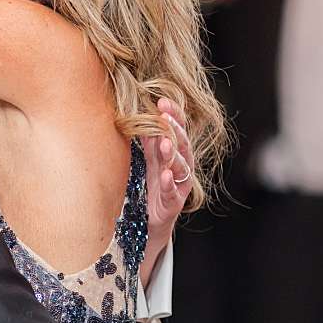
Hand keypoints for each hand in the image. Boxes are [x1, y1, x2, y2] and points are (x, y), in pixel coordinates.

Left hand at [143, 98, 195, 246]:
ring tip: (165, 143)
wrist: (151, 220)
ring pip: (180, 167)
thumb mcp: (149, 161)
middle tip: (166, 117)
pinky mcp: (174, 202)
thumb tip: (140, 118)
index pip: (177, 131)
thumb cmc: (152, 187)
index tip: (163, 101)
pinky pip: (173, 191)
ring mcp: (179, 184)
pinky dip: (170, 183)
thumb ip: (149, 142)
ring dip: (173, 154)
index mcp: (174, 154)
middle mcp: (181, 167)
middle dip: (175, 130)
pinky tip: (166, 175)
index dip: (173, 116)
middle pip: (182, 145)